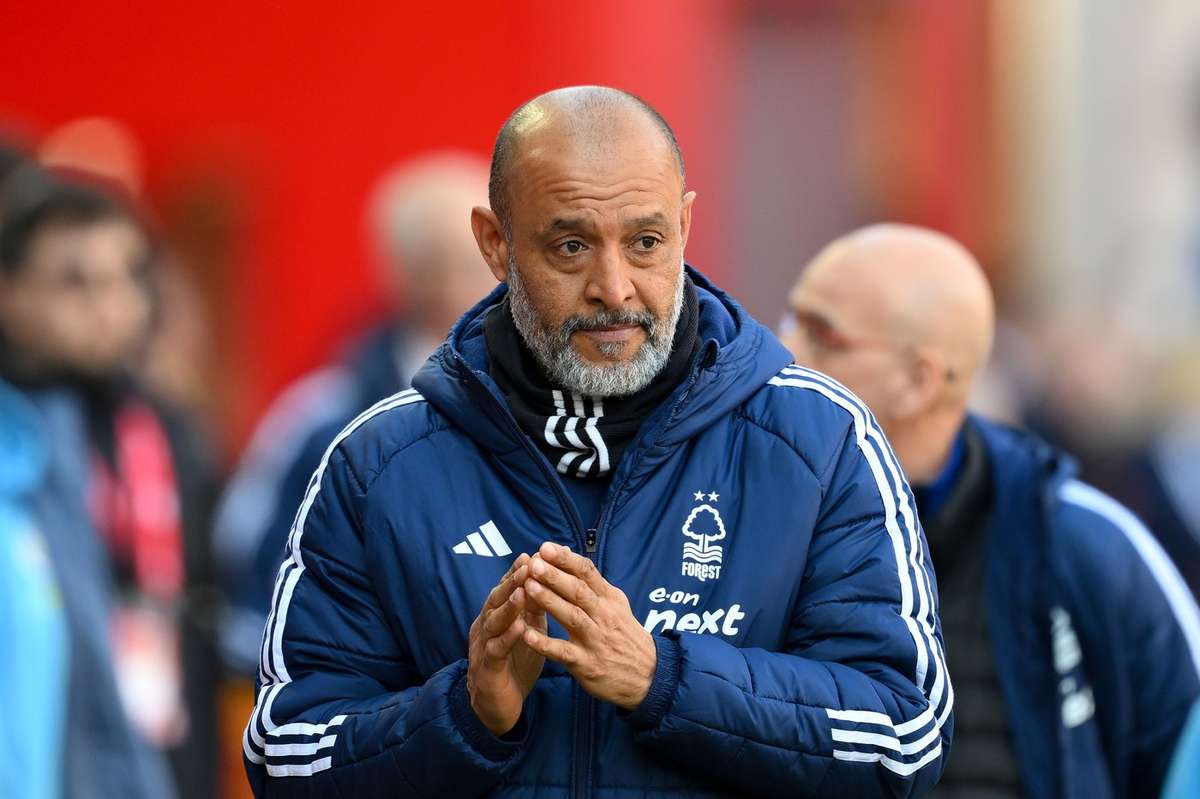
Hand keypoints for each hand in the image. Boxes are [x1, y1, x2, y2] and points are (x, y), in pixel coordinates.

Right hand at [467, 553, 546, 735]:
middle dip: (512, 580)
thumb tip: (548, 579)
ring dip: (509, 605)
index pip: (507, 588)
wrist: (496, 705)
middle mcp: (486, 626)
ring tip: (523, 590)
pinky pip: (496, 650)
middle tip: (528, 564)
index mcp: (496, 616)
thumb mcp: (527, 631)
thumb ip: (534, 607)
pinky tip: (520, 628)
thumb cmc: (514, 663)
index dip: (518, 571)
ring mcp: (483, 646)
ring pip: (493, 621)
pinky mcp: (487, 669)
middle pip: (497, 598)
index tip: (533, 553)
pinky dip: (507, 637)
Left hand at [520, 542, 656, 710]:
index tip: (545, 547)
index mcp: (609, 599)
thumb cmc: (624, 636)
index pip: (587, 573)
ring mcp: (595, 640)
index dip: (566, 559)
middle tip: (534, 563)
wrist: (649, 675)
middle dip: (555, 576)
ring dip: (549, 601)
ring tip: (528, 587)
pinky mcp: (586, 664)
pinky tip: (528, 635)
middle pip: (578, 591)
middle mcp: (603, 616)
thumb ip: (592, 584)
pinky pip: (563, 652)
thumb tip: (569, 556)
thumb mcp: (615, 605)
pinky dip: (545, 644)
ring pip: (571, 617)